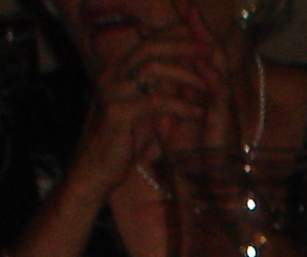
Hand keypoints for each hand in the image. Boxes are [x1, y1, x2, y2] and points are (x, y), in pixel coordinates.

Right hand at [66, 24, 230, 195]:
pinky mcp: (118, 112)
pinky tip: (197, 111)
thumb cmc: (123, 142)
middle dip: (183, 47)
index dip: (174, 37)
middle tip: (210, 51)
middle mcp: (112, 75)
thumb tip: (186, 75)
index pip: (147, 43)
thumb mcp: (145, 111)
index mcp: (117, 71)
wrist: (97, 169)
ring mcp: (112, 91)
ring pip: (153, 70)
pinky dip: (180, 105)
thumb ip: (159, 91)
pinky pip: (155, 102)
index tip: (202, 41)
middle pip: (149, 48)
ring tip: (208, 87)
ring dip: (185, 76)